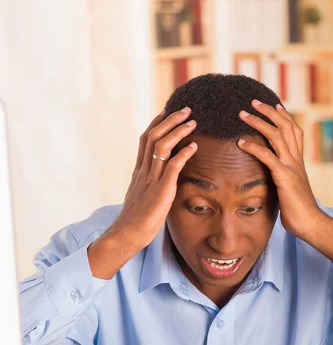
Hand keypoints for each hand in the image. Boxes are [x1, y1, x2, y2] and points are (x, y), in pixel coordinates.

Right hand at [88, 108, 196, 277]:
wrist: (127, 235)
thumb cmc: (136, 220)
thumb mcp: (142, 197)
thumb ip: (149, 185)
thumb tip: (160, 180)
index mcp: (139, 171)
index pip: (146, 140)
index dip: (157, 123)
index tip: (168, 111)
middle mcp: (143, 171)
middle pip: (153, 136)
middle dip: (170, 120)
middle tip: (186, 109)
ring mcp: (151, 179)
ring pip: (162, 147)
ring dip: (178, 131)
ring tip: (192, 122)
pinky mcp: (160, 191)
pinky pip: (172, 167)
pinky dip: (183, 154)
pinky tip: (194, 146)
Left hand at [238, 101, 332, 264]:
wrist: (310, 223)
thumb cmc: (298, 209)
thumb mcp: (290, 188)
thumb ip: (283, 177)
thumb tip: (273, 175)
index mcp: (298, 160)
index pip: (294, 131)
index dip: (284, 116)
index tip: (274, 105)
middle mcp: (296, 159)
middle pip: (284, 126)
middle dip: (268, 112)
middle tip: (252, 102)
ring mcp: (291, 167)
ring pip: (275, 135)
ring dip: (258, 122)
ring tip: (242, 114)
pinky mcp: (284, 177)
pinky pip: (267, 157)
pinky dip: (253, 147)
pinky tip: (240, 142)